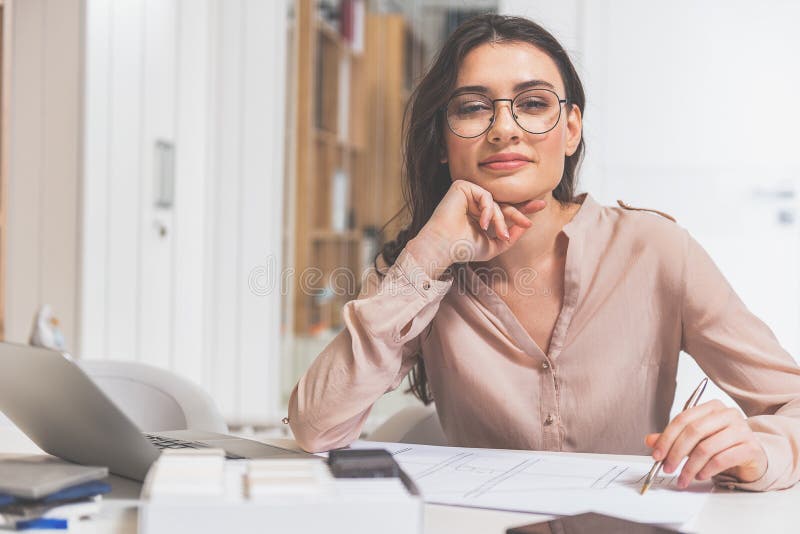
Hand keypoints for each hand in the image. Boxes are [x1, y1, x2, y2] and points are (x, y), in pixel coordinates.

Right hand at [408, 180, 545, 274]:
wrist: (444, 247)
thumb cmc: (463, 249)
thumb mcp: (493, 246)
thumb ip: (510, 237)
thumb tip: (526, 226)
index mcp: (480, 214)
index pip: (504, 208)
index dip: (522, 208)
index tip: (541, 205)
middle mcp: (474, 202)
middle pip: (503, 203)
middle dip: (518, 212)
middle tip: (527, 223)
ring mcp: (468, 193)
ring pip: (496, 202)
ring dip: (500, 219)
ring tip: (498, 234)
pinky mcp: (462, 186)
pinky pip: (486, 196)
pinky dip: (489, 210)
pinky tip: (482, 223)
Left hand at [645, 399, 767, 488]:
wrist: (751, 455)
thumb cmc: (721, 444)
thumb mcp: (695, 439)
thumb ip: (673, 438)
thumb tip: (649, 440)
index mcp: (711, 407)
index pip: (682, 419)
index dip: (666, 438)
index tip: (657, 455)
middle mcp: (727, 414)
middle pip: (694, 432)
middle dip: (676, 453)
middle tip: (667, 469)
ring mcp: (742, 430)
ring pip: (706, 448)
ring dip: (690, 467)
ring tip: (683, 478)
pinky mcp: (750, 447)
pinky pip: (722, 459)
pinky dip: (707, 470)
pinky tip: (701, 476)